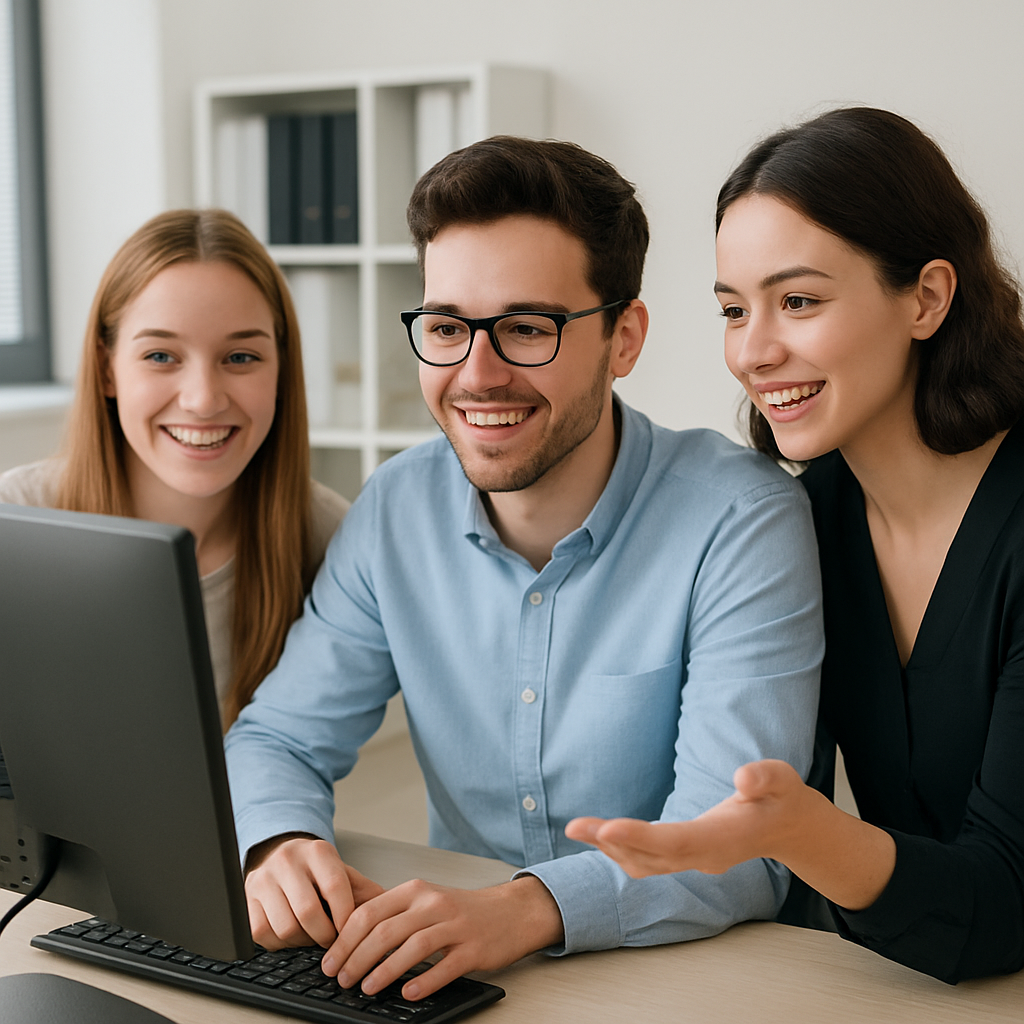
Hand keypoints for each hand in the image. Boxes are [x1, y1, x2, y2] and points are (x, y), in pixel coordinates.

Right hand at [244, 833, 385, 948]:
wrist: (278, 853)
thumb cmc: (315, 869)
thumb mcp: (342, 872)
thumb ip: (366, 891)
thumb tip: (390, 912)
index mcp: (318, 852)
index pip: (335, 887)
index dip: (345, 917)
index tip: (352, 933)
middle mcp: (288, 861)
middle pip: (308, 912)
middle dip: (325, 935)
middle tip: (333, 941)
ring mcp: (264, 880)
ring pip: (286, 927)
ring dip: (303, 942)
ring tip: (313, 937)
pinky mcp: (246, 899)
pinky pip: (263, 934)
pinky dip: (281, 943)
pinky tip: (293, 935)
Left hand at [320, 875, 563, 1000]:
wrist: (511, 911)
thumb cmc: (462, 909)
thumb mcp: (425, 899)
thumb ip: (393, 913)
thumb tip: (349, 939)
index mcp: (416, 890)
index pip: (370, 912)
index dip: (345, 939)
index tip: (330, 961)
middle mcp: (434, 903)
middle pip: (386, 931)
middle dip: (357, 958)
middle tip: (342, 979)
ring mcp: (455, 925)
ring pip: (412, 948)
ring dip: (384, 971)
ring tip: (367, 988)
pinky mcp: (474, 948)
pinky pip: (444, 967)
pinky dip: (423, 982)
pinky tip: (407, 993)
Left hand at [565, 759, 812, 876]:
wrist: (790, 828)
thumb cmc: (782, 798)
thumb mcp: (782, 779)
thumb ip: (764, 777)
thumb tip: (742, 779)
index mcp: (724, 839)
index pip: (676, 841)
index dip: (640, 837)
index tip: (606, 828)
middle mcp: (706, 856)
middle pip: (652, 857)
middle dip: (611, 842)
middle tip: (575, 826)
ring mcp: (695, 861)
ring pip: (646, 864)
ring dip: (610, 848)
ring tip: (577, 828)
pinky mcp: (687, 856)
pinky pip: (649, 862)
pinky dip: (622, 850)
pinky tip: (601, 835)